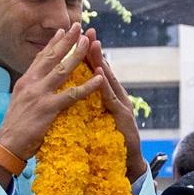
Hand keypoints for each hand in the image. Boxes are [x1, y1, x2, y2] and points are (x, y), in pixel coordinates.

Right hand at [0, 24, 103, 169]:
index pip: (39, 58)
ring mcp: (40, 95)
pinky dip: (88, 86)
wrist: (7, 144)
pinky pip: (72, 94)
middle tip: (79, 26)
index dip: (52, 44)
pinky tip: (100, 77)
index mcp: (24, 82)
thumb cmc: (14, 127)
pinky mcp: (49, 108)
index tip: (61, 31)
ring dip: (77, 55)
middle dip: (66, 41)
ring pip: (62, 70)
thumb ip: (29, 90)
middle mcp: (31, 84)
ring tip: (89, 42)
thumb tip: (36, 82)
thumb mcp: (18, 102)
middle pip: (51, 58)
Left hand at [86, 28, 146, 182]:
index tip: (74, 38)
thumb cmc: (106, 140)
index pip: (91, 73)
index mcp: (104, 97)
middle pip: (101, 71)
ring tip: (94, 46)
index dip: (83, 56)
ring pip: (108, 81)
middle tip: (87, 32)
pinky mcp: (123, 117)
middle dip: (93, 52)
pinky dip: (106, 88)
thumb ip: (85, 104)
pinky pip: (112, 101)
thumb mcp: (92, 120)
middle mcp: (113, 97)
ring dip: (101, 63)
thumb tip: (69, 93)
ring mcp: (120, 105)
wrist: (125, 162)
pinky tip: (101, 76)